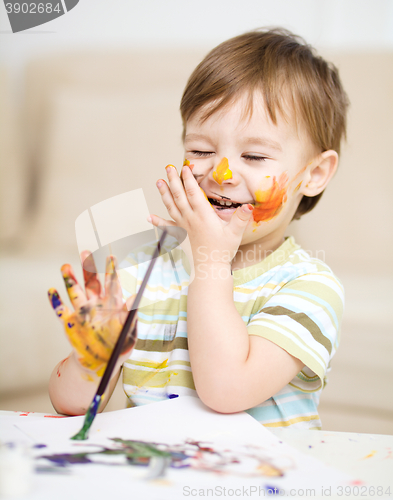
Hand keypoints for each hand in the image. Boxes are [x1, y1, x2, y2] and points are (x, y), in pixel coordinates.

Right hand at [48, 253, 135, 376]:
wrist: (101, 364)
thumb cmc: (118, 347)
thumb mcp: (129, 332)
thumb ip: (130, 314)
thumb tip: (135, 297)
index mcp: (113, 305)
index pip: (112, 283)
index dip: (111, 270)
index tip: (110, 256)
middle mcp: (96, 304)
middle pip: (92, 282)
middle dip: (88, 266)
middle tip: (86, 252)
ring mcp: (82, 313)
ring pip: (75, 292)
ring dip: (70, 279)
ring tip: (65, 266)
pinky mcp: (70, 324)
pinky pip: (61, 311)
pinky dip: (56, 301)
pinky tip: (52, 291)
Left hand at [149, 164, 252, 265]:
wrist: (209, 269)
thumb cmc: (222, 251)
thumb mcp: (235, 233)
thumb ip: (241, 218)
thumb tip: (249, 206)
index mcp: (203, 216)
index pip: (194, 193)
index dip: (189, 179)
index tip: (185, 167)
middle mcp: (190, 219)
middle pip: (179, 196)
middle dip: (174, 180)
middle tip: (168, 167)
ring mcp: (183, 227)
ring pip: (171, 207)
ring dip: (164, 194)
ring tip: (158, 182)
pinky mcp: (180, 236)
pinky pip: (166, 227)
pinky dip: (157, 221)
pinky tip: (149, 217)